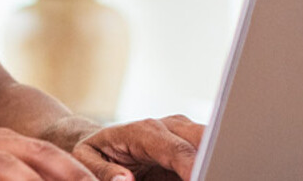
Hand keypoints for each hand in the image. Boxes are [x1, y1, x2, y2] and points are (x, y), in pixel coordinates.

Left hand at [70, 115, 206, 180]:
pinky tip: (206, 172)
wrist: (104, 140)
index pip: (176, 150)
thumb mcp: (87, 159)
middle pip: (203, 140)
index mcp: (145, 131)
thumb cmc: (96, 151)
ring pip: (212, 142)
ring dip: (215, 159)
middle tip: (215, 174)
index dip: (192, 166)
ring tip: (213, 173)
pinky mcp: (190, 143)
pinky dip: (209, 163)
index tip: (199, 178)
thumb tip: (124, 180)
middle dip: (213, 159)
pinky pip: (208, 151)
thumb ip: (103, 171)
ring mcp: (184, 132)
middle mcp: (170, 126)